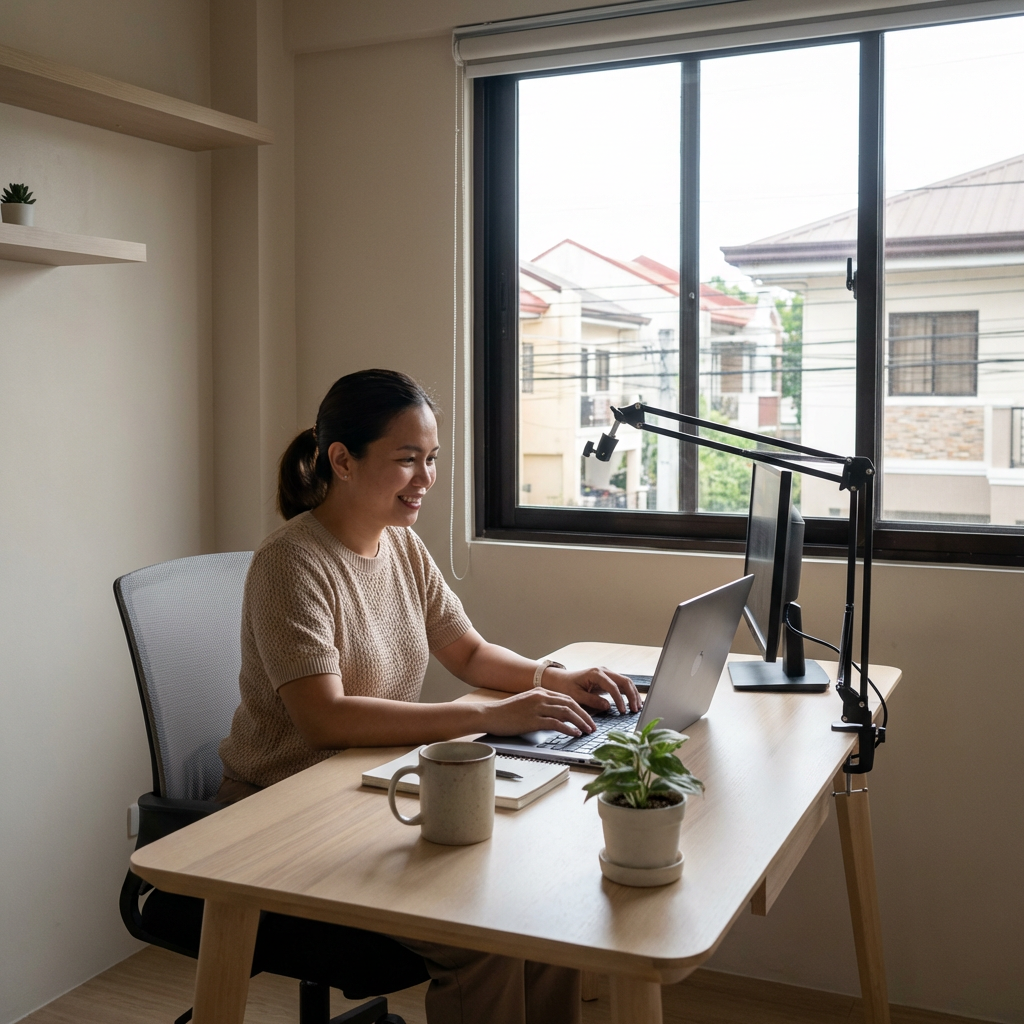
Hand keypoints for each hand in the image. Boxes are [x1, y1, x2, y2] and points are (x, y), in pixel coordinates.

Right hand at [481, 688, 595, 736]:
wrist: (490, 714)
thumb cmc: (506, 712)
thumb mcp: (527, 703)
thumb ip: (541, 705)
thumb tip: (557, 716)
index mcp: (540, 691)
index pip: (567, 698)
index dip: (581, 708)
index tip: (588, 718)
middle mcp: (541, 697)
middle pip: (571, 703)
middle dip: (585, 715)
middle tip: (593, 726)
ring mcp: (537, 708)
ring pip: (566, 712)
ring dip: (580, 722)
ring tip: (587, 731)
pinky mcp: (533, 720)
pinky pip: (556, 723)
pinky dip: (568, 728)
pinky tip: (575, 734)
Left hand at [541, 666, 640, 714]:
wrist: (560, 680)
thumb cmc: (566, 687)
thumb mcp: (576, 696)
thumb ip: (592, 700)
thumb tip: (608, 706)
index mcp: (596, 674)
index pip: (613, 686)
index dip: (620, 700)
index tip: (623, 711)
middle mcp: (603, 671)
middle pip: (624, 681)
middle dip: (632, 695)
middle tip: (636, 710)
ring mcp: (606, 674)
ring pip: (625, 682)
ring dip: (633, 694)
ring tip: (637, 707)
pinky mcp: (607, 679)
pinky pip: (621, 685)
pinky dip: (629, 693)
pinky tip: (633, 702)